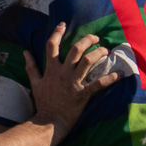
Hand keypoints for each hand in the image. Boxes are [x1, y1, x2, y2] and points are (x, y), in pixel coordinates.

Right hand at [25, 22, 117, 136]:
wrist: (49, 121)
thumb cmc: (43, 103)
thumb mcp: (35, 83)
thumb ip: (31, 66)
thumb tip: (25, 51)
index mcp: (51, 69)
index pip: (52, 46)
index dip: (57, 33)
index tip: (63, 24)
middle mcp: (63, 73)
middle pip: (75, 50)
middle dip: (86, 40)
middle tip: (95, 37)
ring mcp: (73, 83)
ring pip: (88, 61)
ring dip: (98, 53)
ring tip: (105, 50)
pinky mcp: (83, 94)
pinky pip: (98, 84)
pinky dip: (110, 79)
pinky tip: (120, 74)